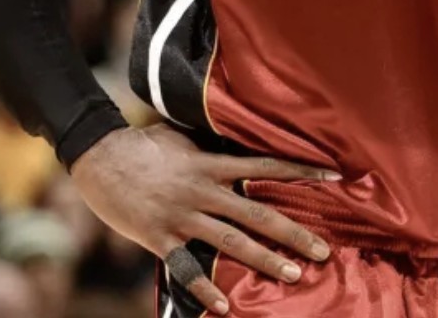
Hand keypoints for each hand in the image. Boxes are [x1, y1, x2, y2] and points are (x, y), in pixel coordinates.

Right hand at [70, 124, 338, 314]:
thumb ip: (214, 144)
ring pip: (233, 242)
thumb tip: (241, 139)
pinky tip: (225, 307)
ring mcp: (184, 217)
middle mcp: (205, 191)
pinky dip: (205, 289)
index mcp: (214, 163)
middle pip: (259, 213)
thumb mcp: (186, 137)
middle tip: (325, 250)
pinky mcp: (161, 238)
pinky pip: (187, 267)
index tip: (337, 177)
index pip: (268, 166)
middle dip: (294, 233)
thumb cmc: (145, 143)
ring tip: (294, 274)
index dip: (303, 171)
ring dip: (265, 260)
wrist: (100, 158)